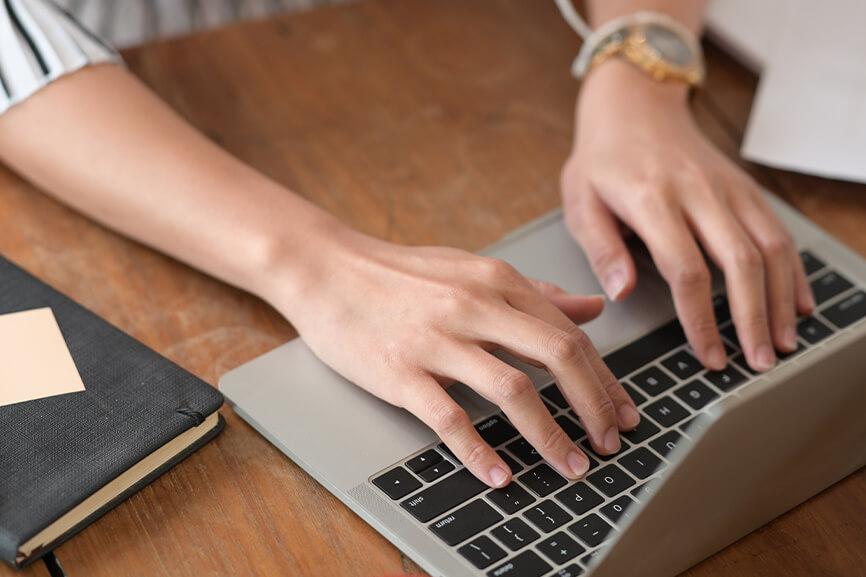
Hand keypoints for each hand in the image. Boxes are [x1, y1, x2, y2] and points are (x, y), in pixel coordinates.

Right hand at [265, 225, 639, 487]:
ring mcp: (437, 340)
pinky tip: (500, 475)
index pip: (569, 333)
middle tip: (611, 444)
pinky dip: (479, 452)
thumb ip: (535, 292)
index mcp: (497, 281)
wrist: (326, 269)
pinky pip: (449, 418)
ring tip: (571, 467)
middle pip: (557, 357)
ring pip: (512, 391)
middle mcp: (475, 307)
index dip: (604, 379)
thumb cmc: (400, 273)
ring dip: (550, 435)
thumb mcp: (473, 269)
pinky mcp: (400, 372)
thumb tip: (592, 307)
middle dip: (594, 406)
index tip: (622, 413)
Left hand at [561, 61, 814, 372]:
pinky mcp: (744, 187)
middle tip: (759, 362)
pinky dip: (792, 270)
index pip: (686, 269)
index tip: (709, 356)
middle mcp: (699, 192)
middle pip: (740, 262)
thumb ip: (601, 248)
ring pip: (769, 246)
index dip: (701, 319)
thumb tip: (622, 292)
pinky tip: (797, 303)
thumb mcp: (580, 202)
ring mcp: (728, 188)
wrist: (634, 106)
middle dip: (753, 317)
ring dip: (781, 299)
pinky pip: (778, 230)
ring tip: (782, 343)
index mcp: (652, 200)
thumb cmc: (602, 161)